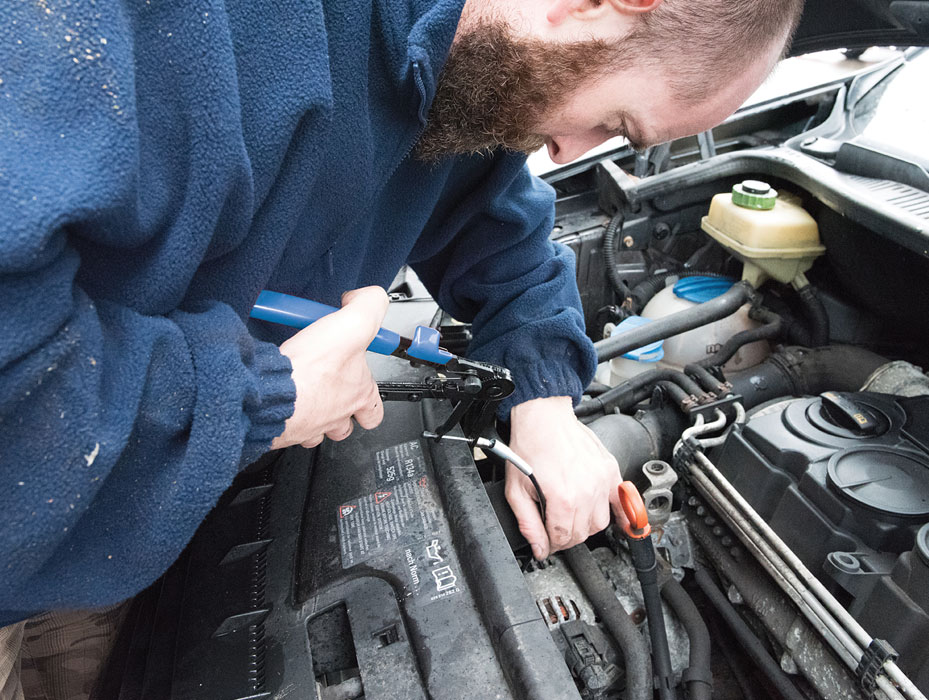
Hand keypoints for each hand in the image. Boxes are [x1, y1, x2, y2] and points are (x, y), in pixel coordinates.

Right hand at [271, 286, 387, 449]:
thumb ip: (368, 306)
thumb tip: (368, 297)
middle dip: (343, 409)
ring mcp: (312, 426)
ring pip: (321, 430)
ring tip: (309, 396)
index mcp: (359, 394)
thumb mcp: (353, 325)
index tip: (360, 372)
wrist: (269, 393)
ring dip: (318, 417)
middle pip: (348, 423)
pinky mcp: (284, 429)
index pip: (376, 406)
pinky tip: (283, 400)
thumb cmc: (310, 370)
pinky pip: (290, 429)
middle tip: (333, 388)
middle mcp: (338, 415)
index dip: (370, 390)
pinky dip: (288, 417)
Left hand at [505, 396, 620, 558]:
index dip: (551, 545)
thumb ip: (528, 524)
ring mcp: (601, 481)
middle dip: (565, 537)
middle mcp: (586, 491)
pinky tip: (619, 522)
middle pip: (581, 534)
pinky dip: (620, 515)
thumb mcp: (516, 490)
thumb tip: (539, 549)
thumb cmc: (529, 446)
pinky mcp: (610, 471)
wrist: (544, 418)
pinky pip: (621, 502)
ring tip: (572, 518)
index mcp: (562, 498)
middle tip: (554, 529)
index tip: (545, 542)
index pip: (562, 538)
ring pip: (600, 523)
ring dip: (585, 527)